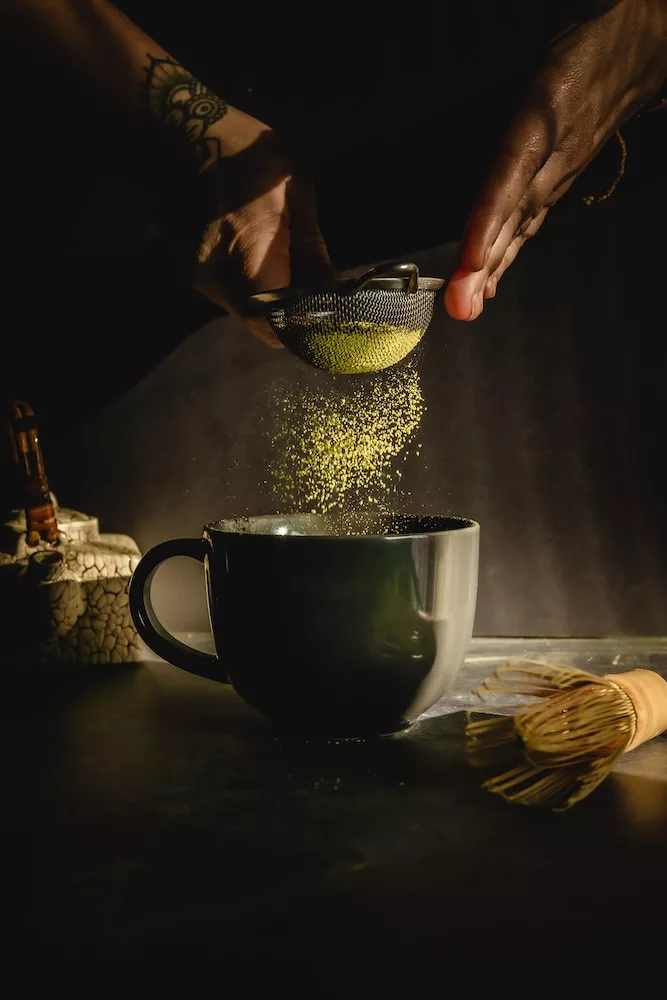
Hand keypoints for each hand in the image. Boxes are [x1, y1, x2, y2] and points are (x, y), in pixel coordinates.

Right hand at [144, 56, 332, 345]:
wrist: (178, 126)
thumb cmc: (245, 153)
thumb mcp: (295, 192)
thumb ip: (311, 250)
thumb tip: (333, 290)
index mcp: (250, 261)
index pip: (278, 326)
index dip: (304, 330)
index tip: (328, 318)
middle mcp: (218, 279)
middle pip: (258, 322)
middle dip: (289, 316)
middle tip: (316, 295)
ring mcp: (197, 276)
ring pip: (241, 308)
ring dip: (267, 300)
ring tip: (291, 273)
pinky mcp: (186, 266)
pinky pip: (223, 290)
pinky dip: (246, 284)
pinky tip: (258, 257)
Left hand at [444, 0, 666, 321]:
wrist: (635, 54)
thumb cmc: (578, 52)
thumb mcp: (537, 70)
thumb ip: (504, 112)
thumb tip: (461, 164)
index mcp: (542, 119)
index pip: (509, 176)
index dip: (489, 221)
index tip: (471, 261)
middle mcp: (554, 154)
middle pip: (513, 216)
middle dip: (484, 264)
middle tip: (459, 306)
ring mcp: (561, 170)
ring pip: (522, 225)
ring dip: (493, 268)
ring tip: (468, 306)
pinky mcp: (563, 177)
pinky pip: (531, 220)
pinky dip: (509, 250)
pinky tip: (490, 277)